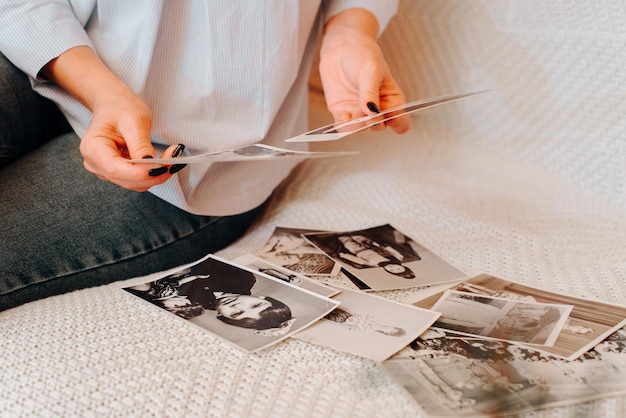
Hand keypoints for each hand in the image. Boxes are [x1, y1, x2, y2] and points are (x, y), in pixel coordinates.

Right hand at [79, 86, 183, 191]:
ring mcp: (105, 170)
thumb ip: (141, 146)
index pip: (117, 170)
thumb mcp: (134, 121)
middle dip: (154, 174)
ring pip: (135, 183)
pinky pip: (137, 179)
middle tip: (175, 160)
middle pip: (128, 180)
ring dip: (156, 174)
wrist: (113, 104)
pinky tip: (162, 161)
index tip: (164, 166)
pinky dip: (152, 173)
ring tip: (170, 157)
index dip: (142, 172)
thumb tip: (153, 167)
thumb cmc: (120, 107)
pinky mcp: (117, 172)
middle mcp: (95, 163)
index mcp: (93, 148)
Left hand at [319, 9, 409, 133]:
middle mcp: (376, 109)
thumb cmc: (362, 54)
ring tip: (355, 115)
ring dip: (358, 126)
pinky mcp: (342, 111)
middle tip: (369, 114)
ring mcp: (359, 112)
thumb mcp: (371, 71)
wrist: (341, 47)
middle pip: (379, 127)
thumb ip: (371, 93)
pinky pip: (343, 126)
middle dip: (374, 123)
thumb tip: (372, 113)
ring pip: (360, 129)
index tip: (389, 116)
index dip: (397, 123)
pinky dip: (343, 125)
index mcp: (392, 100)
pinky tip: (343, 117)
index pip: (401, 121)